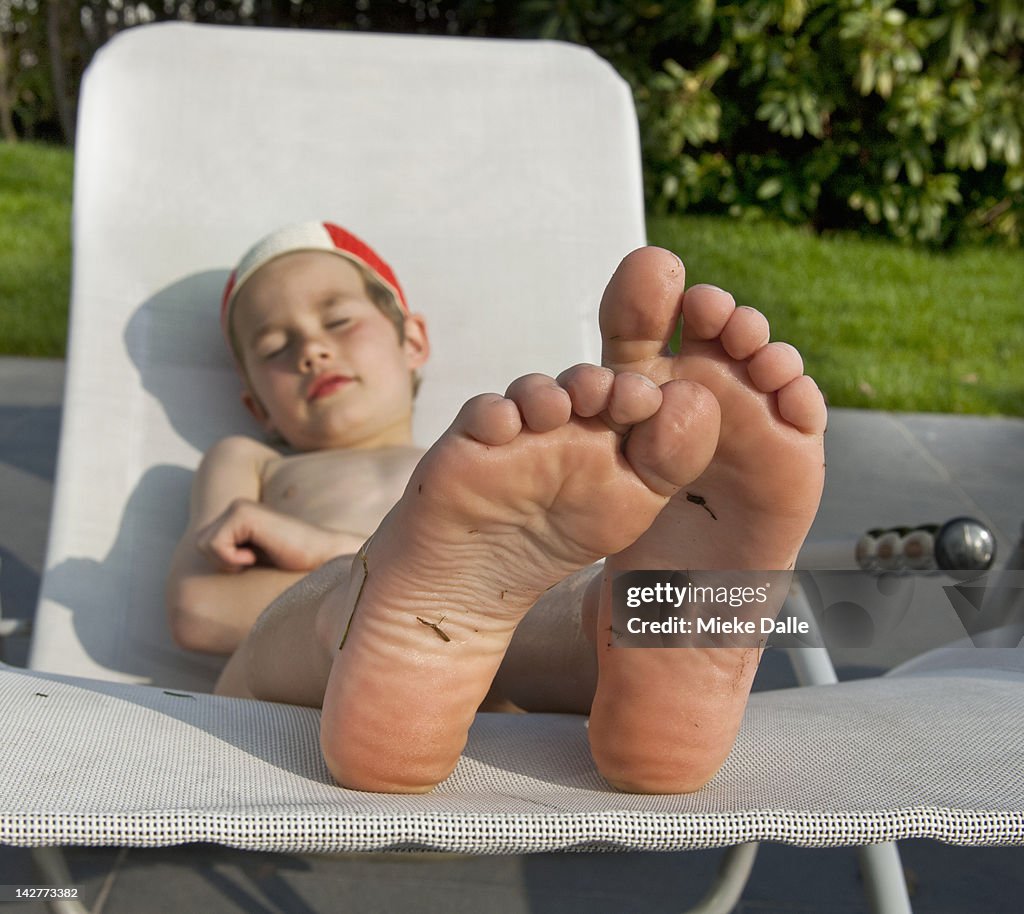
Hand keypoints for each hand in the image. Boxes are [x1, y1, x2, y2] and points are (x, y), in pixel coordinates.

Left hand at [194, 499, 344, 572]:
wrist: (323, 562)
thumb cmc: (291, 570)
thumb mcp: (252, 567)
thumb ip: (229, 559)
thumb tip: (192, 595)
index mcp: (237, 517)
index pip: (204, 547)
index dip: (224, 565)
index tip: (254, 563)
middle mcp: (236, 508)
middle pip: (200, 545)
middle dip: (224, 562)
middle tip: (255, 560)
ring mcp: (238, 507)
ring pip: (204, 544)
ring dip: (228, 561)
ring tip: (257, 557)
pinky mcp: (243, 513)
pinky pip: (215, 544)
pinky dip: (233, 558)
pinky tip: (257, 555)